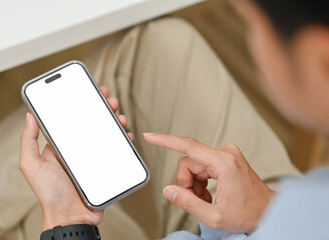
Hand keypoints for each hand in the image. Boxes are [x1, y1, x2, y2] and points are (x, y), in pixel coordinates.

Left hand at [20, 86, 132, 230]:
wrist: (71, 217)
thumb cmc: (50, 194)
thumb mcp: (32, 165)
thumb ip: (28, 141)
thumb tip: (29, 116)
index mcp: (62, 145)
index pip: (73, 119)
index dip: (82, 103)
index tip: (90, 91)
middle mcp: (79, 149)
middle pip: (93, 123)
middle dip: (103, 108)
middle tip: (110, 100)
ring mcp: (94, 157)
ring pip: (107, 134)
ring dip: (115, 122)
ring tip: (120, 117)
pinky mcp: (106, 166)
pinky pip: (117, 150)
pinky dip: (124, 140)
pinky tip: (126, 135)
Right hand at [143, 133, 273, 232]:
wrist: (268, 211)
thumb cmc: (248, 214)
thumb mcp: (215, 216)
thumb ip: (188, 203)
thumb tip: (169, 190)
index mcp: (223, 163)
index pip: (188, 146)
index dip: (165, 141)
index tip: (150, 136)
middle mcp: (225, 153)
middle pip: (189, 162)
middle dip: (187, 183)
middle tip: (197, 201)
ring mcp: (227, 154)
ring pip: (194, 164)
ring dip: (194, 184)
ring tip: (206, 200)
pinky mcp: (226, 157)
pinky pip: (202, 165)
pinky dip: (201, 181)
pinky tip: (209, 194)